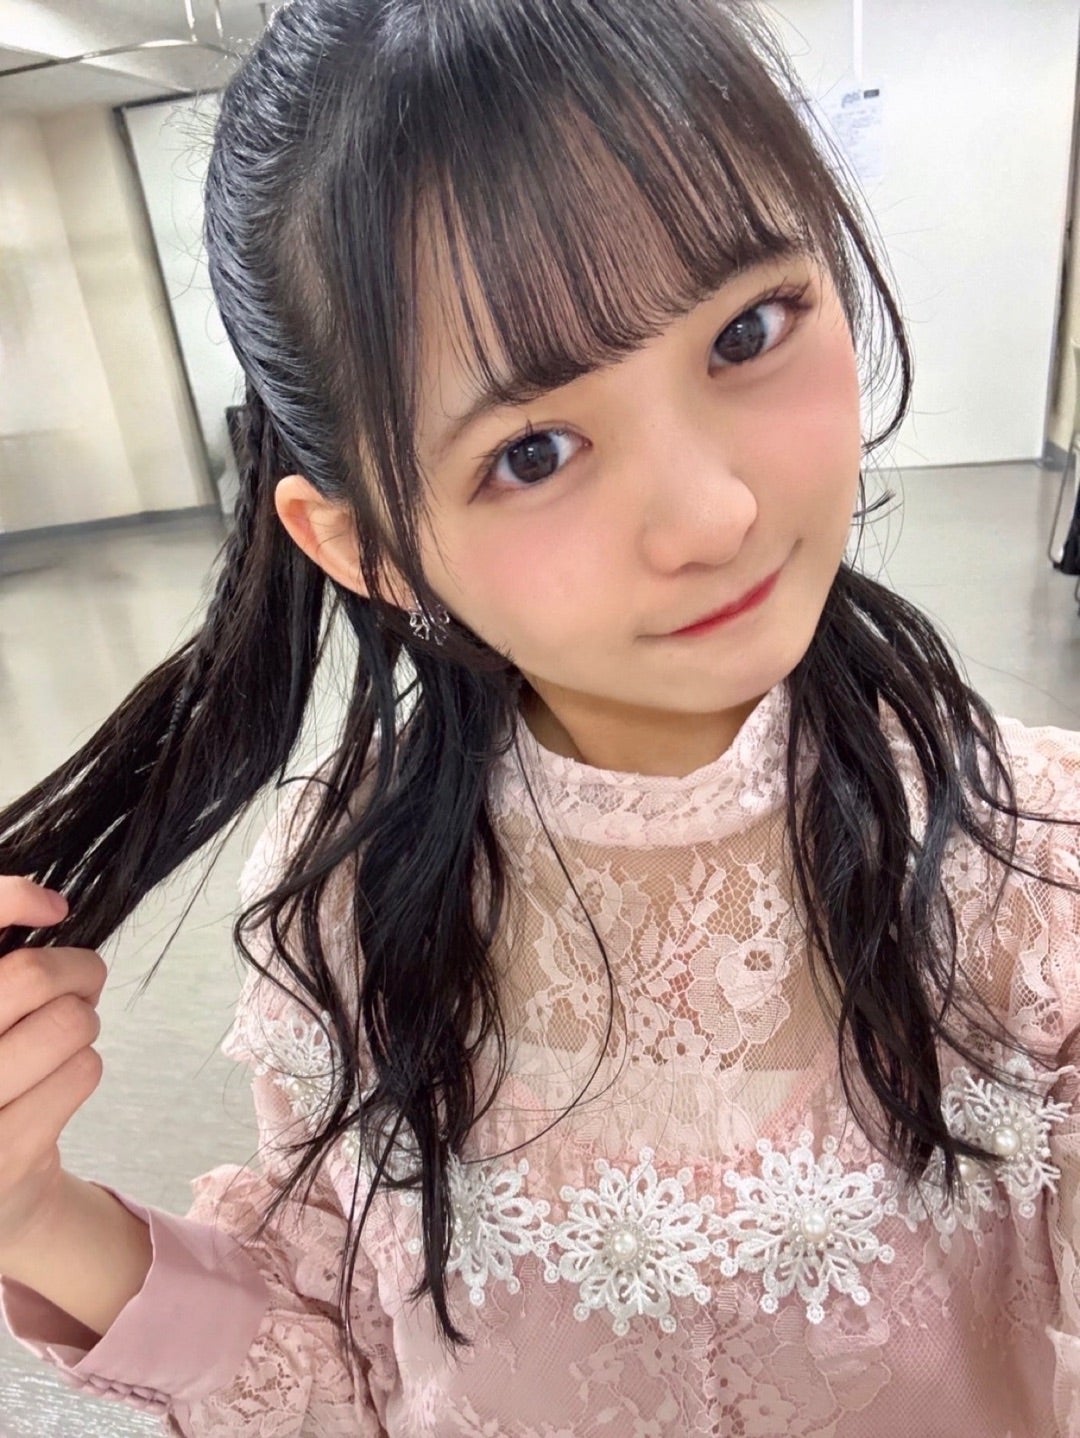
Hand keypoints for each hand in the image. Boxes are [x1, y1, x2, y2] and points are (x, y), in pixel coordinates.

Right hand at [0, 877, 106, 1258]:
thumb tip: (51, 904)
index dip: (12, 898)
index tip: (55, 908)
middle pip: (31, 974)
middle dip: (78, 970)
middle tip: (82, 983)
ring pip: (69, 1022)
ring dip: (83, 1024)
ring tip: (60, 1042)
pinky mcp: (0, 1158)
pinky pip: (82, 1071)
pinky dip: (84, 1066)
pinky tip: (54, 1084)